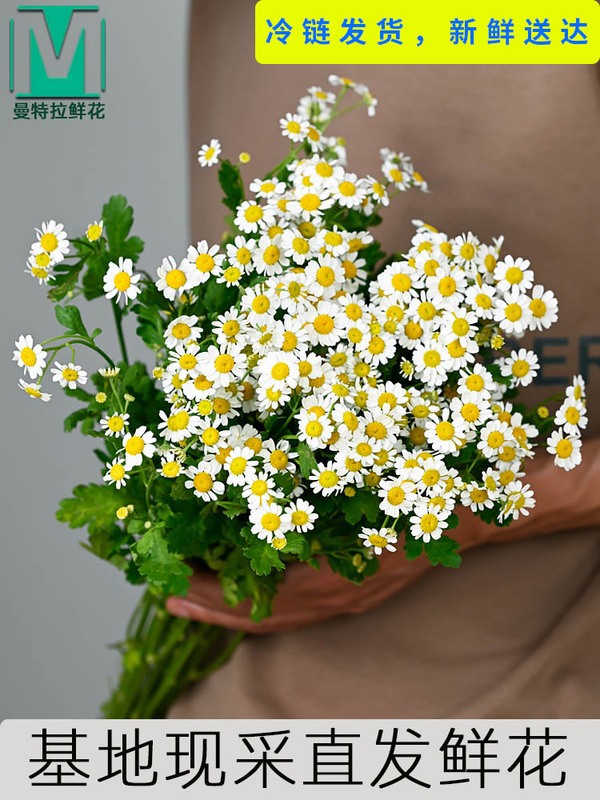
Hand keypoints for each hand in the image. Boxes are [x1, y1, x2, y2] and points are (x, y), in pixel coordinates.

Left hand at [167, 438, 599, 632]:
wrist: (483, 504)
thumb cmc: (429, 485)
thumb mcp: (369, 481)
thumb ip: (320, 487)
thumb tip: (254, 480)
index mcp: (340, 574)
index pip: (259, 599)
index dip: (213, 595)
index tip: (171, 582)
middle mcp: (341, 591)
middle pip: (263, 613)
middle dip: (211, 605)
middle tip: (163, 591)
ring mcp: (351, 590)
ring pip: (279, 608)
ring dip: (234, 601)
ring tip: (191, 588)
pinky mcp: (358, 579)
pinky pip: (301, 598)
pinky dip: (266, 591)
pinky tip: (248, 570)